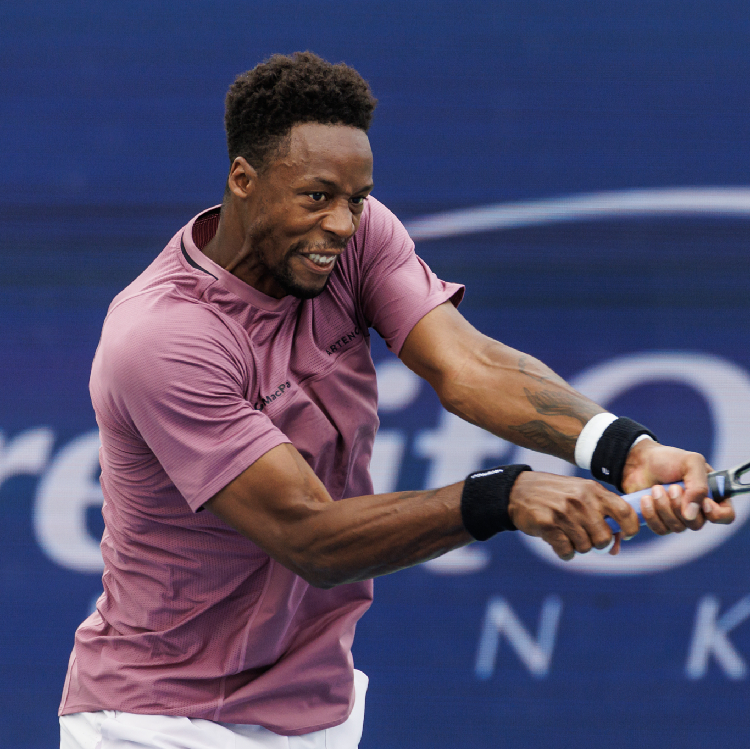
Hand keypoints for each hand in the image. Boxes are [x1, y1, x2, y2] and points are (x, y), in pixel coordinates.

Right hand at [508, 472, 639, 559]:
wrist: (518, 490)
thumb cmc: (555, 495)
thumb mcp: (580, 494)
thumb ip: (601, 514)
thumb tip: (616, 547)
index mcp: (593, 490)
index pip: (625, 512)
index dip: (631, 528)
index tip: (626, 535)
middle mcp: (581, 501)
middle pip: (604, 538)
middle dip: (596, 543)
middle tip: (585, 536)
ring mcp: (564, 513)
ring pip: (585, 547)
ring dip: (577, 547)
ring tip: (567, 535)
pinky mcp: (548, 525)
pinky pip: (567, 552)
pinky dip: (564, 552)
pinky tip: (557, 541)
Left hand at [621, 440, 734, 533]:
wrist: (639, 461)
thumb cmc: (668, 459)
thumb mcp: (690, 463)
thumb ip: (698, 487)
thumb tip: (691, 515)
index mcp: (712, 495)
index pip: (726, 516)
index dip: (717, 514)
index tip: (704, 503)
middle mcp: (698, 510)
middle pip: (697, 524)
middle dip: (680, 505)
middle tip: (671, 487)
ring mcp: (678, 517)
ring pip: (678, 528)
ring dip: (664, 507)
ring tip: (656, 488)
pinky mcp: (660, 521)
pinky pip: (660, 529)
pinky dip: (651, 515)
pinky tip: (645, 498)